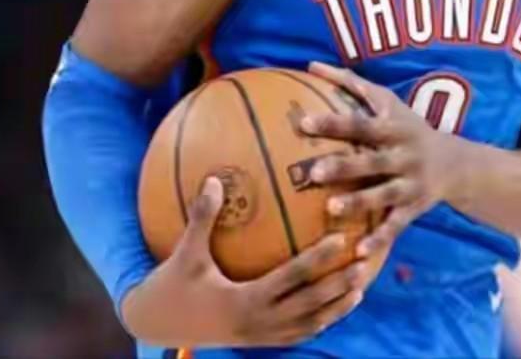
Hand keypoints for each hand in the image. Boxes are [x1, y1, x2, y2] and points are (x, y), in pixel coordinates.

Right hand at [122, 177, 370, 347]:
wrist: (156, 325)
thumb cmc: (172, 284)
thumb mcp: (185, 252)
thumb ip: (202, 217)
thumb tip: (215, 178)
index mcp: (243, 301)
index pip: (290, 279)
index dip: (318, 261)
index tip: (342, 239)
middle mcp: (257, 324)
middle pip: (309, 306)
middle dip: (338, 286)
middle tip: (364, 261)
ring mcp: (260, 337)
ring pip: (308, 325)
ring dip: (336, 307)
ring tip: (361, 285)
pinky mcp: (258, 342)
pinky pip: (296, 334)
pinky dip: (319, 321)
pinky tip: (335, 305)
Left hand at [302, 62, 464, 259]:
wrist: (456, 163)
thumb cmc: (407, 126)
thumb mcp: (387, 101)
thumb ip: (350, 83)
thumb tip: (310, 65)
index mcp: (393, 128)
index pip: (361, 123)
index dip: (334, 123)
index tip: (304, 122)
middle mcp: (404, 156)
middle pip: (372, 161)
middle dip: (345, 166)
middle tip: (313, 171)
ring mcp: (410, 184)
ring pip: (382, 196)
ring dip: (358, 203)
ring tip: (330, 209)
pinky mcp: (413, 210)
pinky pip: (394, 227)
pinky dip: (378, 240)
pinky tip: (358, 253)